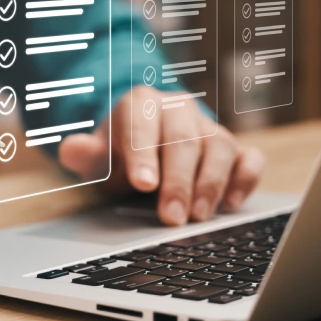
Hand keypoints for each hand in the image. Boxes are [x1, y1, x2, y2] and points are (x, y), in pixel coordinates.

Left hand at [58, 86, 265, 225]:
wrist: (145, 147)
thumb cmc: (121, 154)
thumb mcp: (98, 155)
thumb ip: (85, 154)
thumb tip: (70, 150)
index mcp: (141, 104)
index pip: (142, 124)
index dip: (143, 153)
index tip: (143, 184)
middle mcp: (179, 110)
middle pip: (183, 139)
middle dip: (178, 180)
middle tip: (172, 216)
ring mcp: (209, 127)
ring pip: (219, 146)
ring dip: (211, 183)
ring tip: (198, 216)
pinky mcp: (235, 149)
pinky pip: (249, 157)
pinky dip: (245, 178)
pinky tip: (233, 203)